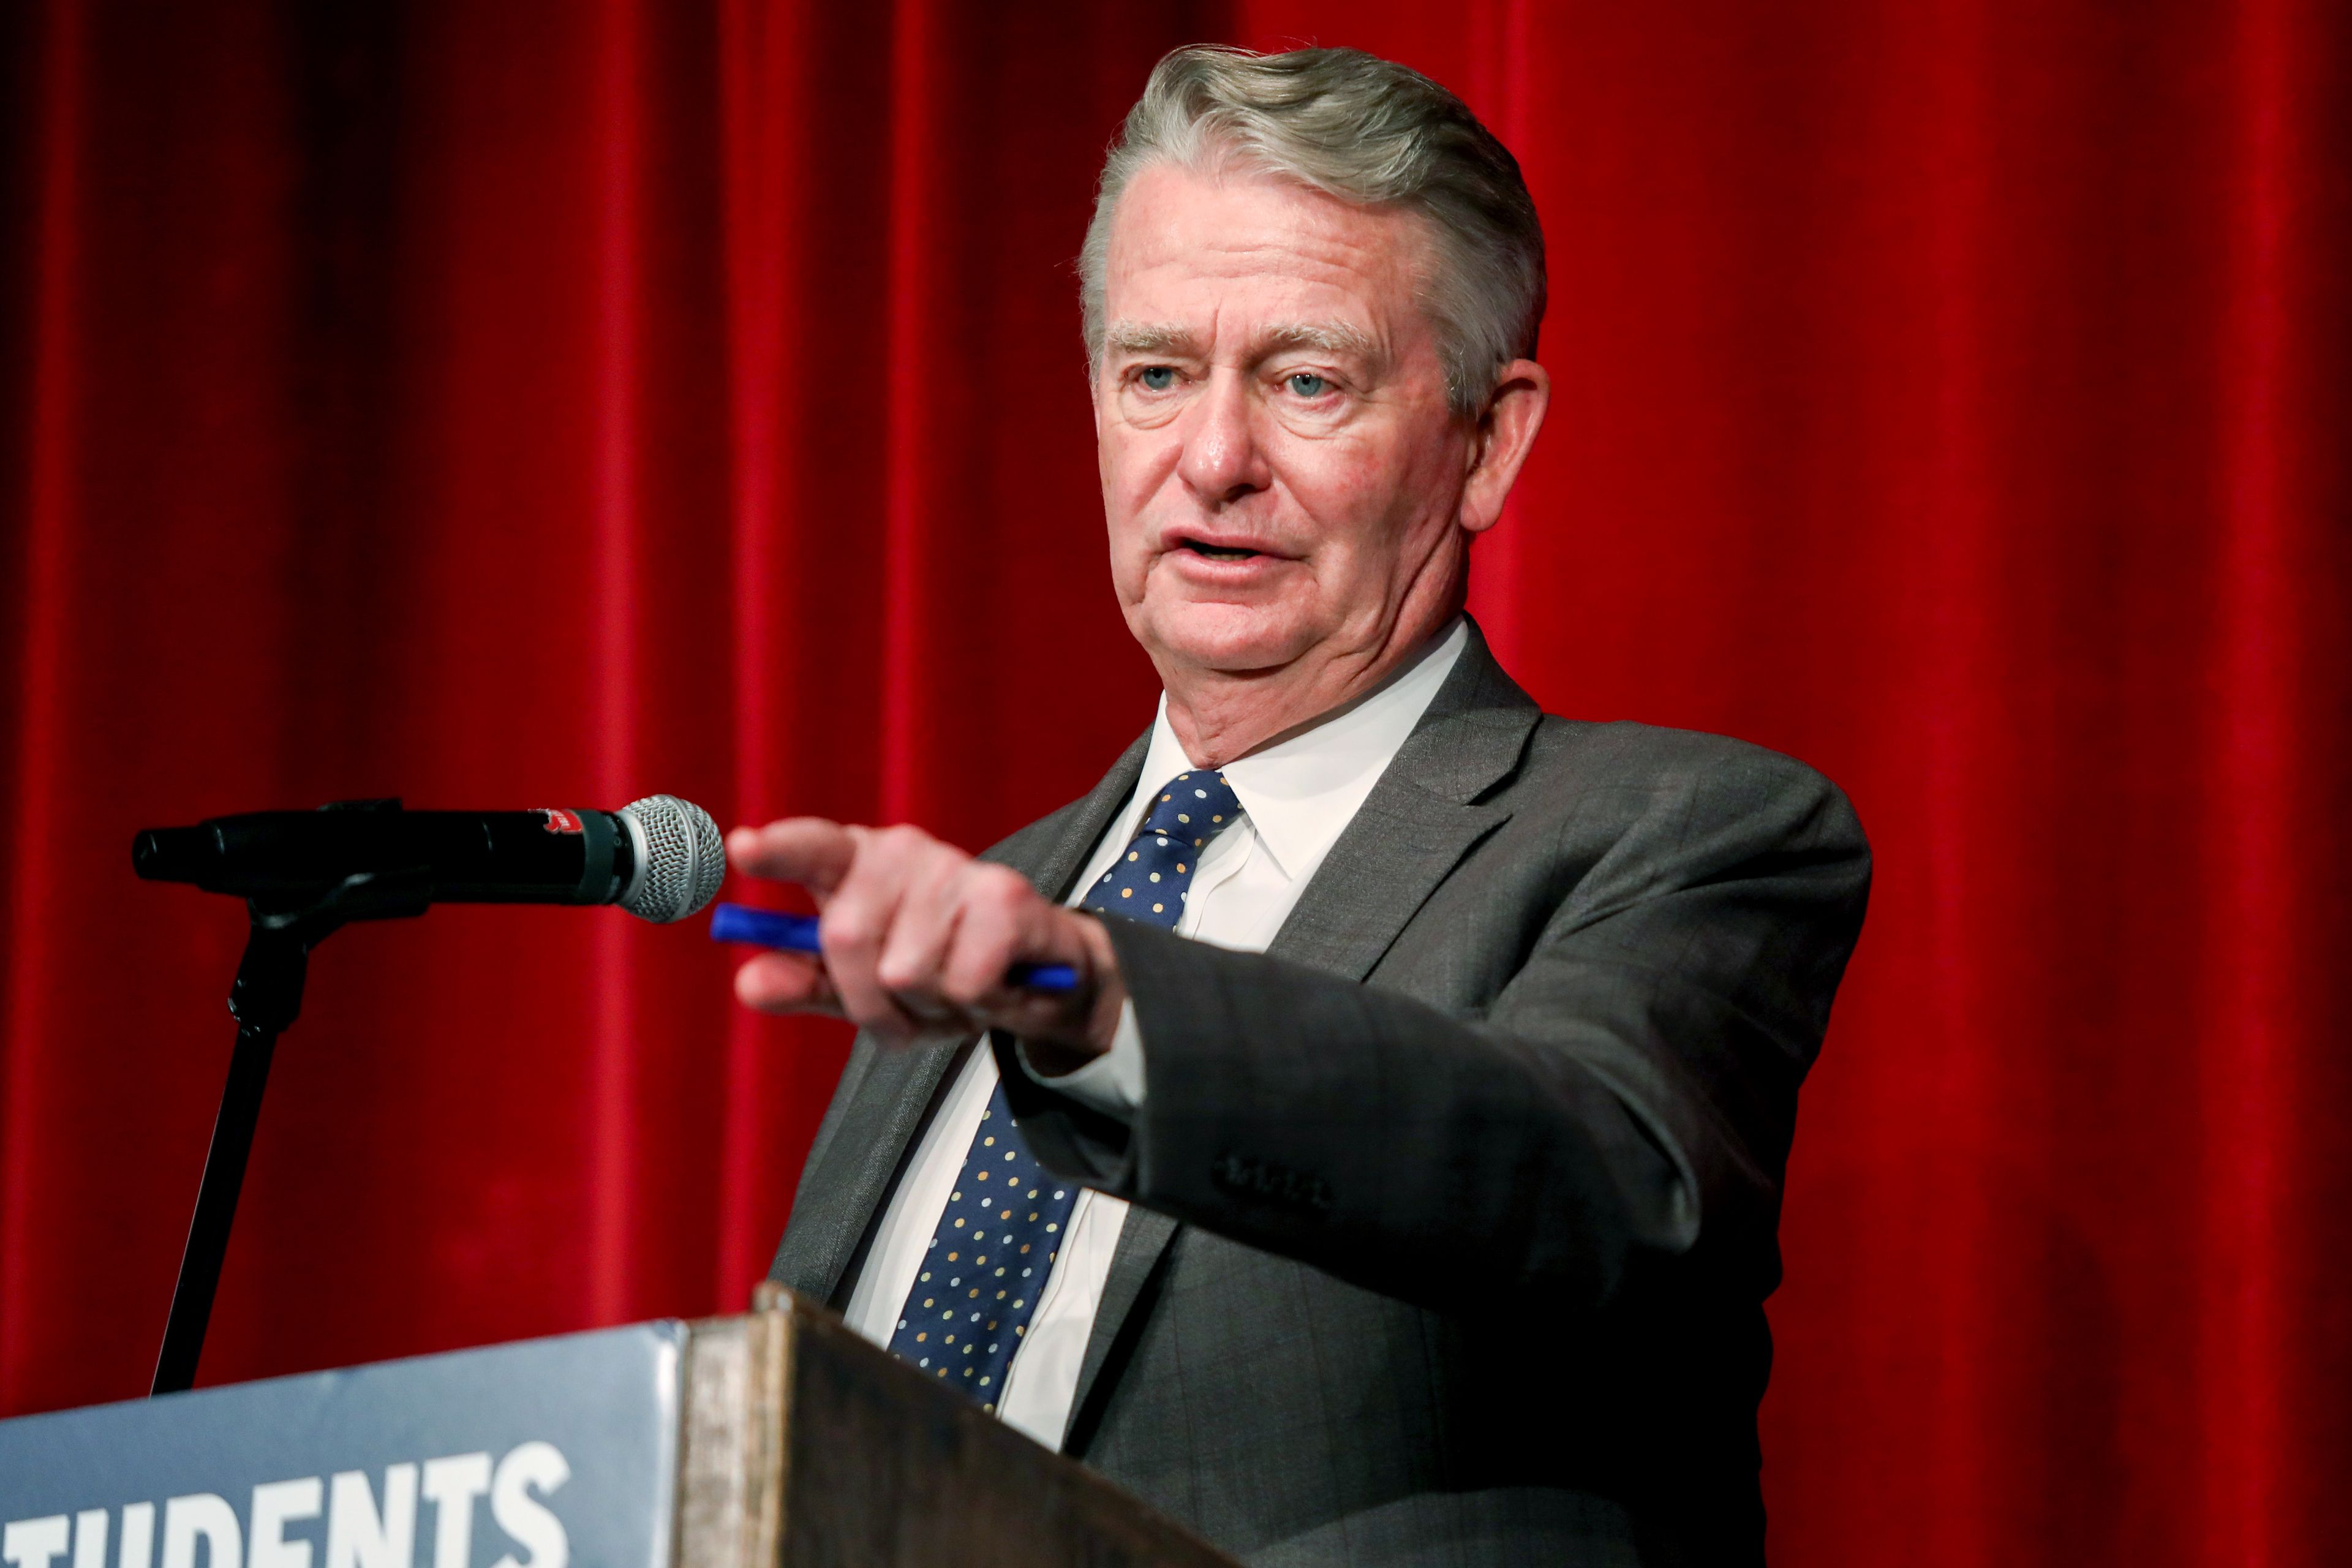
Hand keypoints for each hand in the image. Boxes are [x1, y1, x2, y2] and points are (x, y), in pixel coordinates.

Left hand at [725, 817, 1122, 1058]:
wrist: (1037, 980)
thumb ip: (805, 983)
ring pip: (906, 971)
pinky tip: (995, 983)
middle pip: (846, 941)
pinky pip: (963, 981)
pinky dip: (978, 1003)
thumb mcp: (861, 989)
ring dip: (931, 1006)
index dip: (778, 849)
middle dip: (871, 1000)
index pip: (811, 846)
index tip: (742, 847)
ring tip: (957, 989)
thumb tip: (749, 982)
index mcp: (856, 864)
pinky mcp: (1005, 894)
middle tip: (911, 1005)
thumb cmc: (939, 974)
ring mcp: (954, 868)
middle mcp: (901, 851)